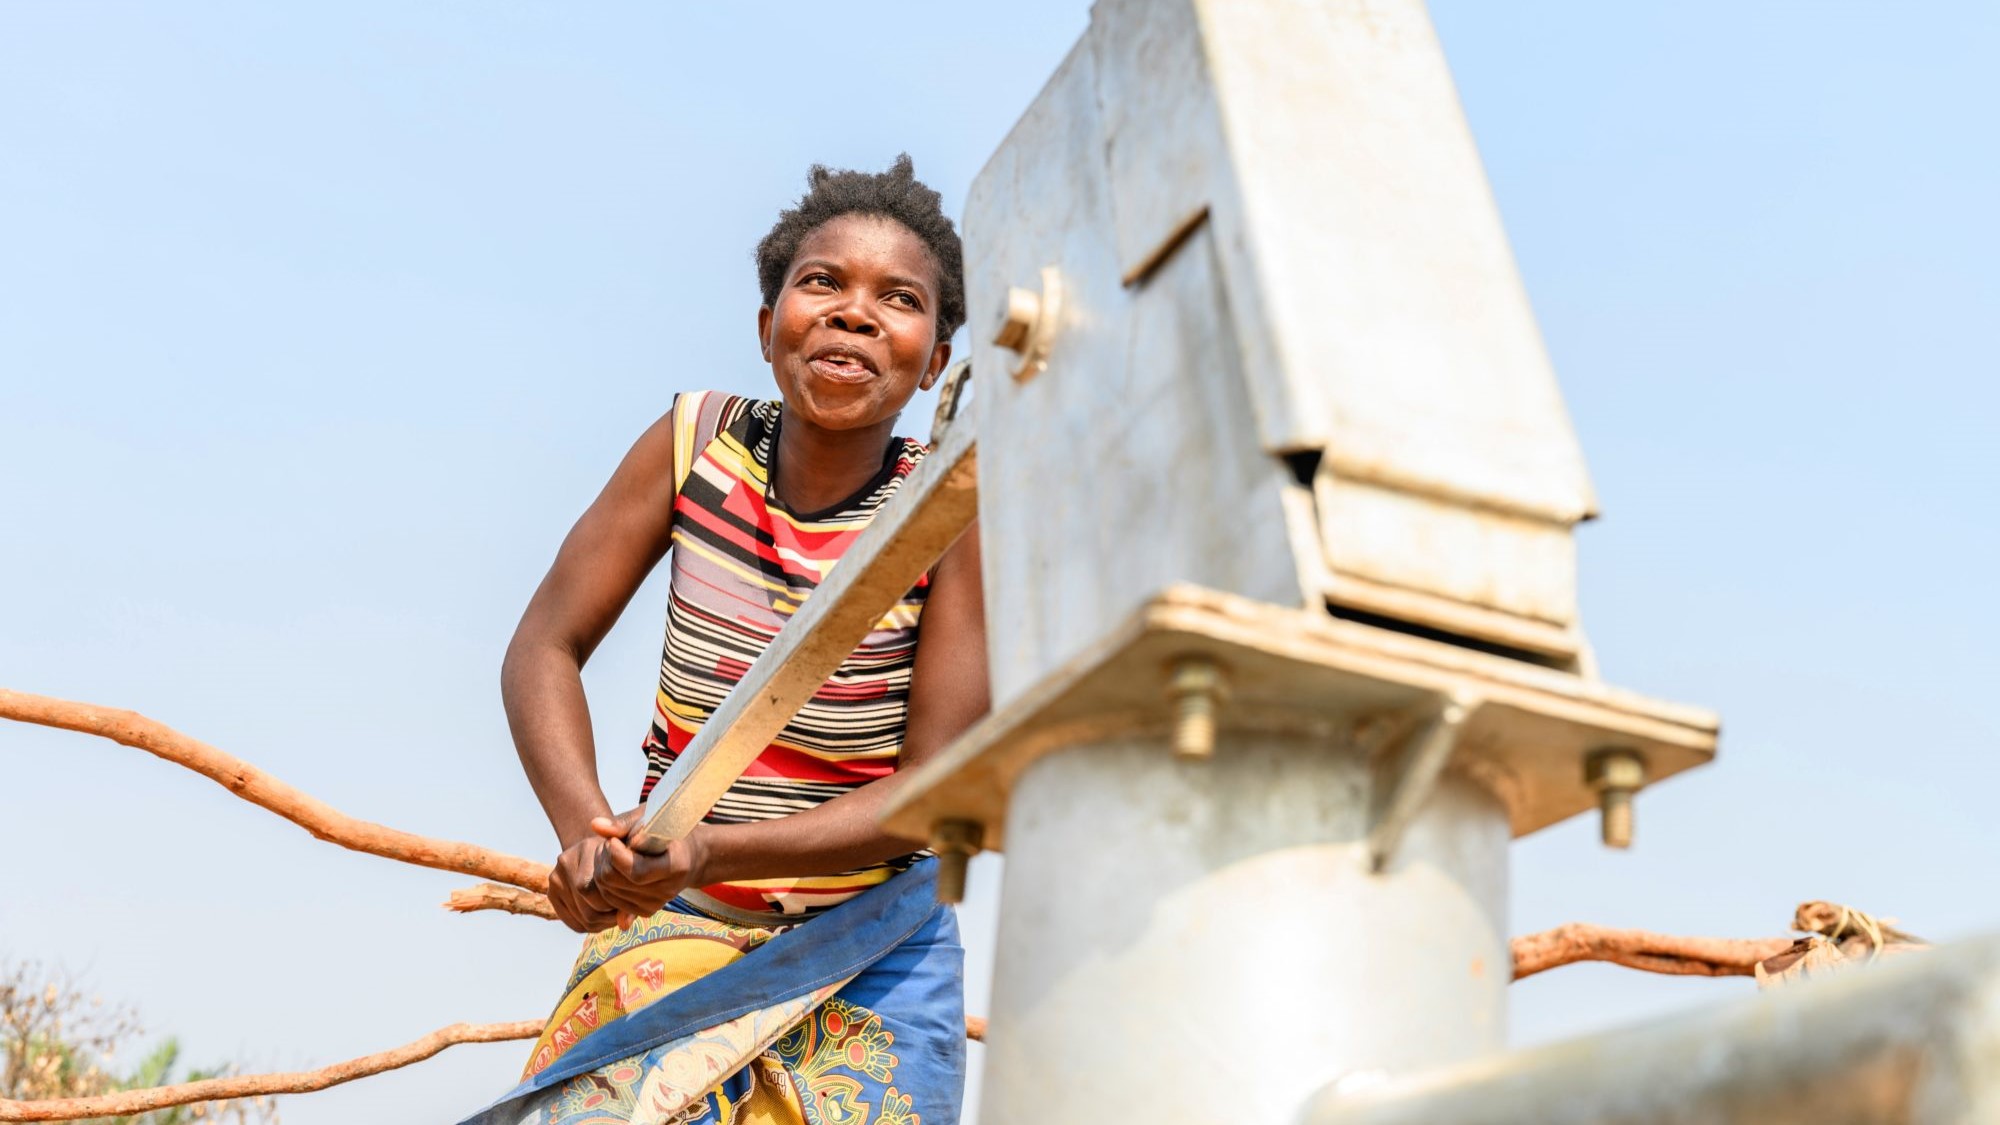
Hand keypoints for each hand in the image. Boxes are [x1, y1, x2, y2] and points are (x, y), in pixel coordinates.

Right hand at [546, 830, 624, 933]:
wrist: (595, 849)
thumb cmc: (619, 860)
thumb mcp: (628, 868)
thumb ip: (630, 894)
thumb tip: (624, 926)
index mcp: (586, 848)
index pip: (595, 891)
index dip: (615, 905)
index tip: (629, 906)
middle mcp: (566, 861)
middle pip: (587, 907)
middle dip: (609, 916)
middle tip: (621, 913)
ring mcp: (555, 877)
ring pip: (582, 919)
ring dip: (601, 923)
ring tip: (613, 915)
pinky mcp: (552, 892)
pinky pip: (573, 923)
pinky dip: (589, 926)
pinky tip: (600, 918)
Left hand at [581, 808, 706, 928]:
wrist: (691, 857)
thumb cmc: (671, 831)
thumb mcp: (652, 818)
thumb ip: (624, 823)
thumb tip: (595, 825)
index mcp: (676, 866)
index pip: (635, 870)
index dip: (616, 852)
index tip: (614, 838)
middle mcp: (668, 890)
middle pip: (615, 881)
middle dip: (605, 860)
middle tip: (610, 843)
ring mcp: (657, 903)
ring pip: (609, 892)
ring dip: (602, 870)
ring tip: (613, 853)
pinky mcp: (647, 911)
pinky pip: (612, 902)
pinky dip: (606, 885)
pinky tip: (614, 868)